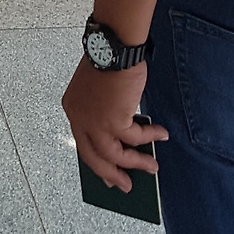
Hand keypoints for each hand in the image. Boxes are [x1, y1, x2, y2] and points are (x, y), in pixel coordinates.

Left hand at [62, 59, 165, 191]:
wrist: (114, 46)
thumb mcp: (97, 90)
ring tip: (152, 169)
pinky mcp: (115, 121)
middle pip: (94, 158)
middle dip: (111, 174)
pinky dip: (150, 139)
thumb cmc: (108, 60)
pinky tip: (161, 136)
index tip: (106, 175)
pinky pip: (136, 139)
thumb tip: (121, 135)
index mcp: (73, 110)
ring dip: (137, 164)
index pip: (82, 143)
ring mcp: (96, 123)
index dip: (96, 162)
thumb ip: (102, 111)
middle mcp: (80, 119)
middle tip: (124, 186)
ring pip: (117, 155)